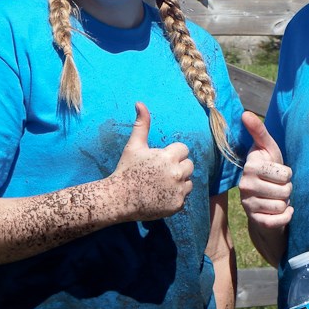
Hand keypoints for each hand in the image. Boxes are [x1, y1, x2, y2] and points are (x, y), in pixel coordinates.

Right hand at [112, 102, 193, 220]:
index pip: (184, 150)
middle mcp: (176, 173)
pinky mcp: (177, 205)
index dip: (172, 153)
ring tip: (161, 184)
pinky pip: (184, 197)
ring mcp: (178, 190)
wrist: (119, 199)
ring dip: (180, 182)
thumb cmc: (126, 169)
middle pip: (189, 165)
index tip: (160, 159)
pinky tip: (160, 196)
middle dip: (178, 166)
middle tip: (161, 172)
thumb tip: (140, 103)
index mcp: (168, 157)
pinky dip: (175, 196)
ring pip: (189, 181)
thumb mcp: (134, 145)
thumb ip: (142, 124)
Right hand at [238, 111, 292, 228]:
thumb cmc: (270, 171)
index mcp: (250, 166)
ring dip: (285, 203)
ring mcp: (248, 204)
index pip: (285, 173)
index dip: (287, 174)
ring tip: (276, 198)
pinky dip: (286, 216)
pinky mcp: (255, 220)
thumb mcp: (268, 149)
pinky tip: (282, 211)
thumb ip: (259, 131)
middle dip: (287, 190)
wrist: (266, 201)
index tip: (277, 173)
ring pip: (282, 205)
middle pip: (285, 190)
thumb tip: (245, 113)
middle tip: (278, 187)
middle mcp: (245, 185)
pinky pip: (278, 220)